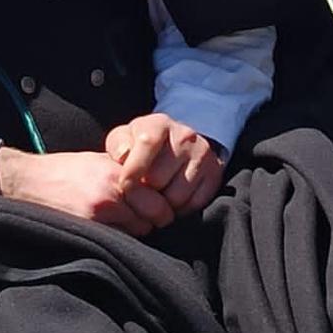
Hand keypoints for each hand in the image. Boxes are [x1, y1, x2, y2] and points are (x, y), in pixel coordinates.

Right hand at [0, 147, 152, 235]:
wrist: (30, 180)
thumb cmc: (67, 170)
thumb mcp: (101, 162)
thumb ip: (127, 175)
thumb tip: (154, 190)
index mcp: (119, 172)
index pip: (159, 198)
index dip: (162, 206)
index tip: (160, 210)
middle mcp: (114, 191)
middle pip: (153, 217)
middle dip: (153, 221)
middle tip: (147, 221)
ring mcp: (100, 211)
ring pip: (137, 231)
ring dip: (136, 231)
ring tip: (125, 226)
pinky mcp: (86, 226)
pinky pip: (116, 239)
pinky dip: (118, 239)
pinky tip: (110, 233)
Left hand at [107, 113, 224, 222]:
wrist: (182, 144)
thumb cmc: (145, 144)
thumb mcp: (126, 137)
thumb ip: (118, 144)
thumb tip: (123, 155)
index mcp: (160, 123)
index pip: (146, 143)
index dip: (132, 170)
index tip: (125, 185)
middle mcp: (185, 136)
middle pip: (158, 179)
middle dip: (144, 192)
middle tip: (141, 192)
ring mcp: (203, 155)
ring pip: (176, 197)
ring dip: (162, 204)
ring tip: (157, 195)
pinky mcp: (214, 174)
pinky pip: (193, 204)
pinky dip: (180, 209)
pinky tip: (173, 198)